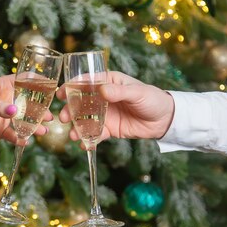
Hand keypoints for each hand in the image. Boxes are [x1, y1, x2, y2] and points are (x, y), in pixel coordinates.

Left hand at [0, 75, 50, 145]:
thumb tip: (15, 111)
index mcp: (3, 87)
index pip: (24, 81)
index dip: (38, 82)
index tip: (52, 86)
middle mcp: (8, 101)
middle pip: (29, 103)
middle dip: (41, 109)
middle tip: (49, 115)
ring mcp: (6, 117)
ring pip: (25, 120)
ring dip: (34, 125)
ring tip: (43, 130)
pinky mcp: (1, 131)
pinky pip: (15, 135)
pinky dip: (21, 138)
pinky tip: (25, 140)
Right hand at [57, 71, 174, 142]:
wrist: (165, 120)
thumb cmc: (152, 99)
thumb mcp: (137, 92)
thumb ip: (119, 92)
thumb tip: (102, 90)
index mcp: (108, 82)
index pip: (86, 82)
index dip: (71, 87)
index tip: (61, 94)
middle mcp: (102, 98)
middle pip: (81, 102)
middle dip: (70, 110)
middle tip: (64, 117)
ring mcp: (104, 114)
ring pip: (85, 120)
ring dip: (76, 127)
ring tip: (73, 135)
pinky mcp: (109, 129)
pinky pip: (95, 134)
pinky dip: (88, 140)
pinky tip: (84, 145)